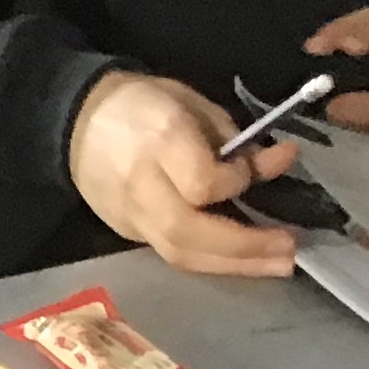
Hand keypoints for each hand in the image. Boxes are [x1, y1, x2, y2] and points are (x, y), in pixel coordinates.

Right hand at [66, 71, 299, 277]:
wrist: (77, 125)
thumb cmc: (145, 104)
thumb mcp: (194, 105)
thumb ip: (236, 139)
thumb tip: (280, 162)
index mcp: (160, 142)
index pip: (201, 183)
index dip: (236, 182)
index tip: (257, 166)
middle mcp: (142, 187)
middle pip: (189, 233)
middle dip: (245, 245)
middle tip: (291, 249)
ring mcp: (130, 217)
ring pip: (180, 254)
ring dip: (234, 265)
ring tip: (277, 265)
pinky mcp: (128, 232)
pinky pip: (174, 254)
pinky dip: (213, 261)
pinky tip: (245, 261)